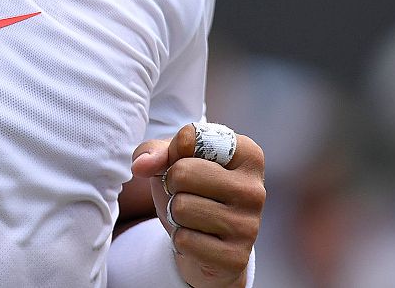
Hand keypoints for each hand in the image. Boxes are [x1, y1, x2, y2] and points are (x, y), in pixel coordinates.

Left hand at [130, 123, 264, 287]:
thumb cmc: (192, 191)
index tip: (184, 161)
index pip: (190, 137)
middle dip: (171, 184)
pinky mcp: (236, 257)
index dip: (172, 152)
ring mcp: (249, 225)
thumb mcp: (174, 161)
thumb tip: (140, 165)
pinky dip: (180, 240)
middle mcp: (255, 189)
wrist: (207, 244)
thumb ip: (155, 152)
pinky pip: (184, 240)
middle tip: (186, 194)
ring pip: (181, 208)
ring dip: (175, 214)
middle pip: (183, 173)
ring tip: (192, 217)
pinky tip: (198, 239)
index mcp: (247, 154)